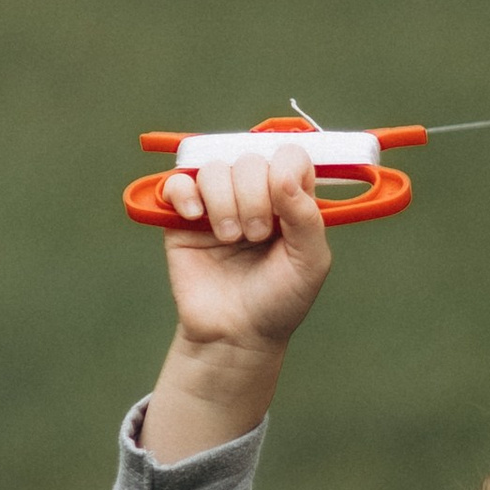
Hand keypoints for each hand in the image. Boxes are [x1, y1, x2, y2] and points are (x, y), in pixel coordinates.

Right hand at [143, 139, 332, 458]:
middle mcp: (255, 193)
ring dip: (223, 201)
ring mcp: (218, 202)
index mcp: (291, 198)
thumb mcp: (310, 262)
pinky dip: (185, 193)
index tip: (282, 202)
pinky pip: (178, 181)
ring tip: (230, 238)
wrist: (236, 335)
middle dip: (253, 196)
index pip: (289, 154)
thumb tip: (282, 175)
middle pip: (250, 158)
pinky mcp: (184, 216)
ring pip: (215, 168)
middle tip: (255, 236)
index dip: (283, 169)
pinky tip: (194, 218)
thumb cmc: (280, 300)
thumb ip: (306, 216)